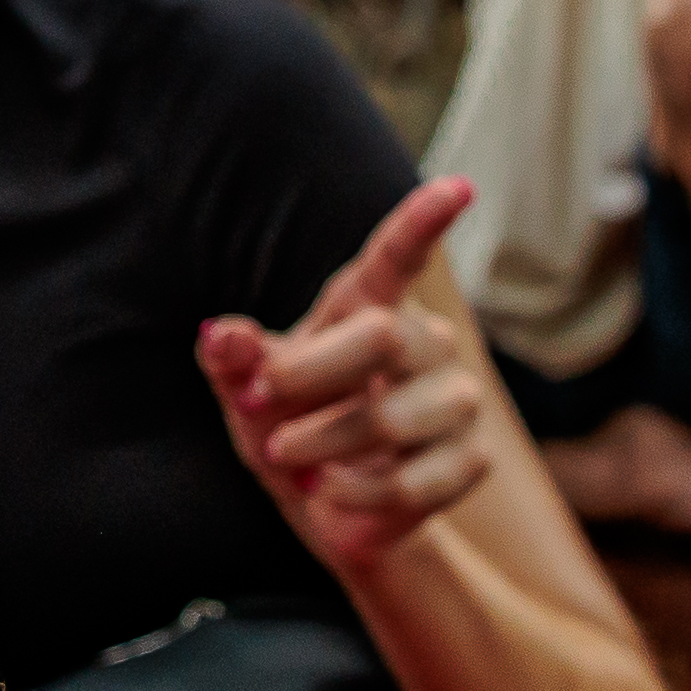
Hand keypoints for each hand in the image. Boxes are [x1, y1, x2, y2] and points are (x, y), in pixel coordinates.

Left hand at [197, 178, 494, 574]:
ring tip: (294, 459)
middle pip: (381, 337)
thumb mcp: (246, 392)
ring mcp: (457, 398)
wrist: (323, 503)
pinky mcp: (470, 459)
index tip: (458, 187)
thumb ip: (234, 362)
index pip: (399, 256)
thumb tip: (220, 336)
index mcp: (369, 306)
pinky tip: (333, 491)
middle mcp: (426, 341)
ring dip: (322, 447)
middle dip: (307, 377)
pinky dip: (353, 496)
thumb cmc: (284, 423)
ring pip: (391, 419)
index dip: (425, 221)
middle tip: (257, 405)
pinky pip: (412, 483)